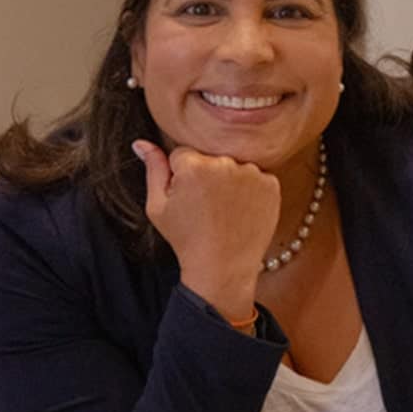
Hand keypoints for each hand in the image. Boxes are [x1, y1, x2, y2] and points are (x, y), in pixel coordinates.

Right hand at [133, 140, 280, 319]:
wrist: (223, 268)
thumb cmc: (187, 240)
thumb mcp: (158, 207)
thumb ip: (153, 169)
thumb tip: (141, 143)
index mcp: (193, 165)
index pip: (182, 153)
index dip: (181, 176)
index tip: (188, 198)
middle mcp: (224, 163)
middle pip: (210, 157)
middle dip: (206, 175)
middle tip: (206, 207)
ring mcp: (251, 173)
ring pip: (234, 165)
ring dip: (229, 181)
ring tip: (224, 211)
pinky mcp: (271, 184)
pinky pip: (256, 177)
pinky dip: (250, 190)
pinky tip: (241, 211)